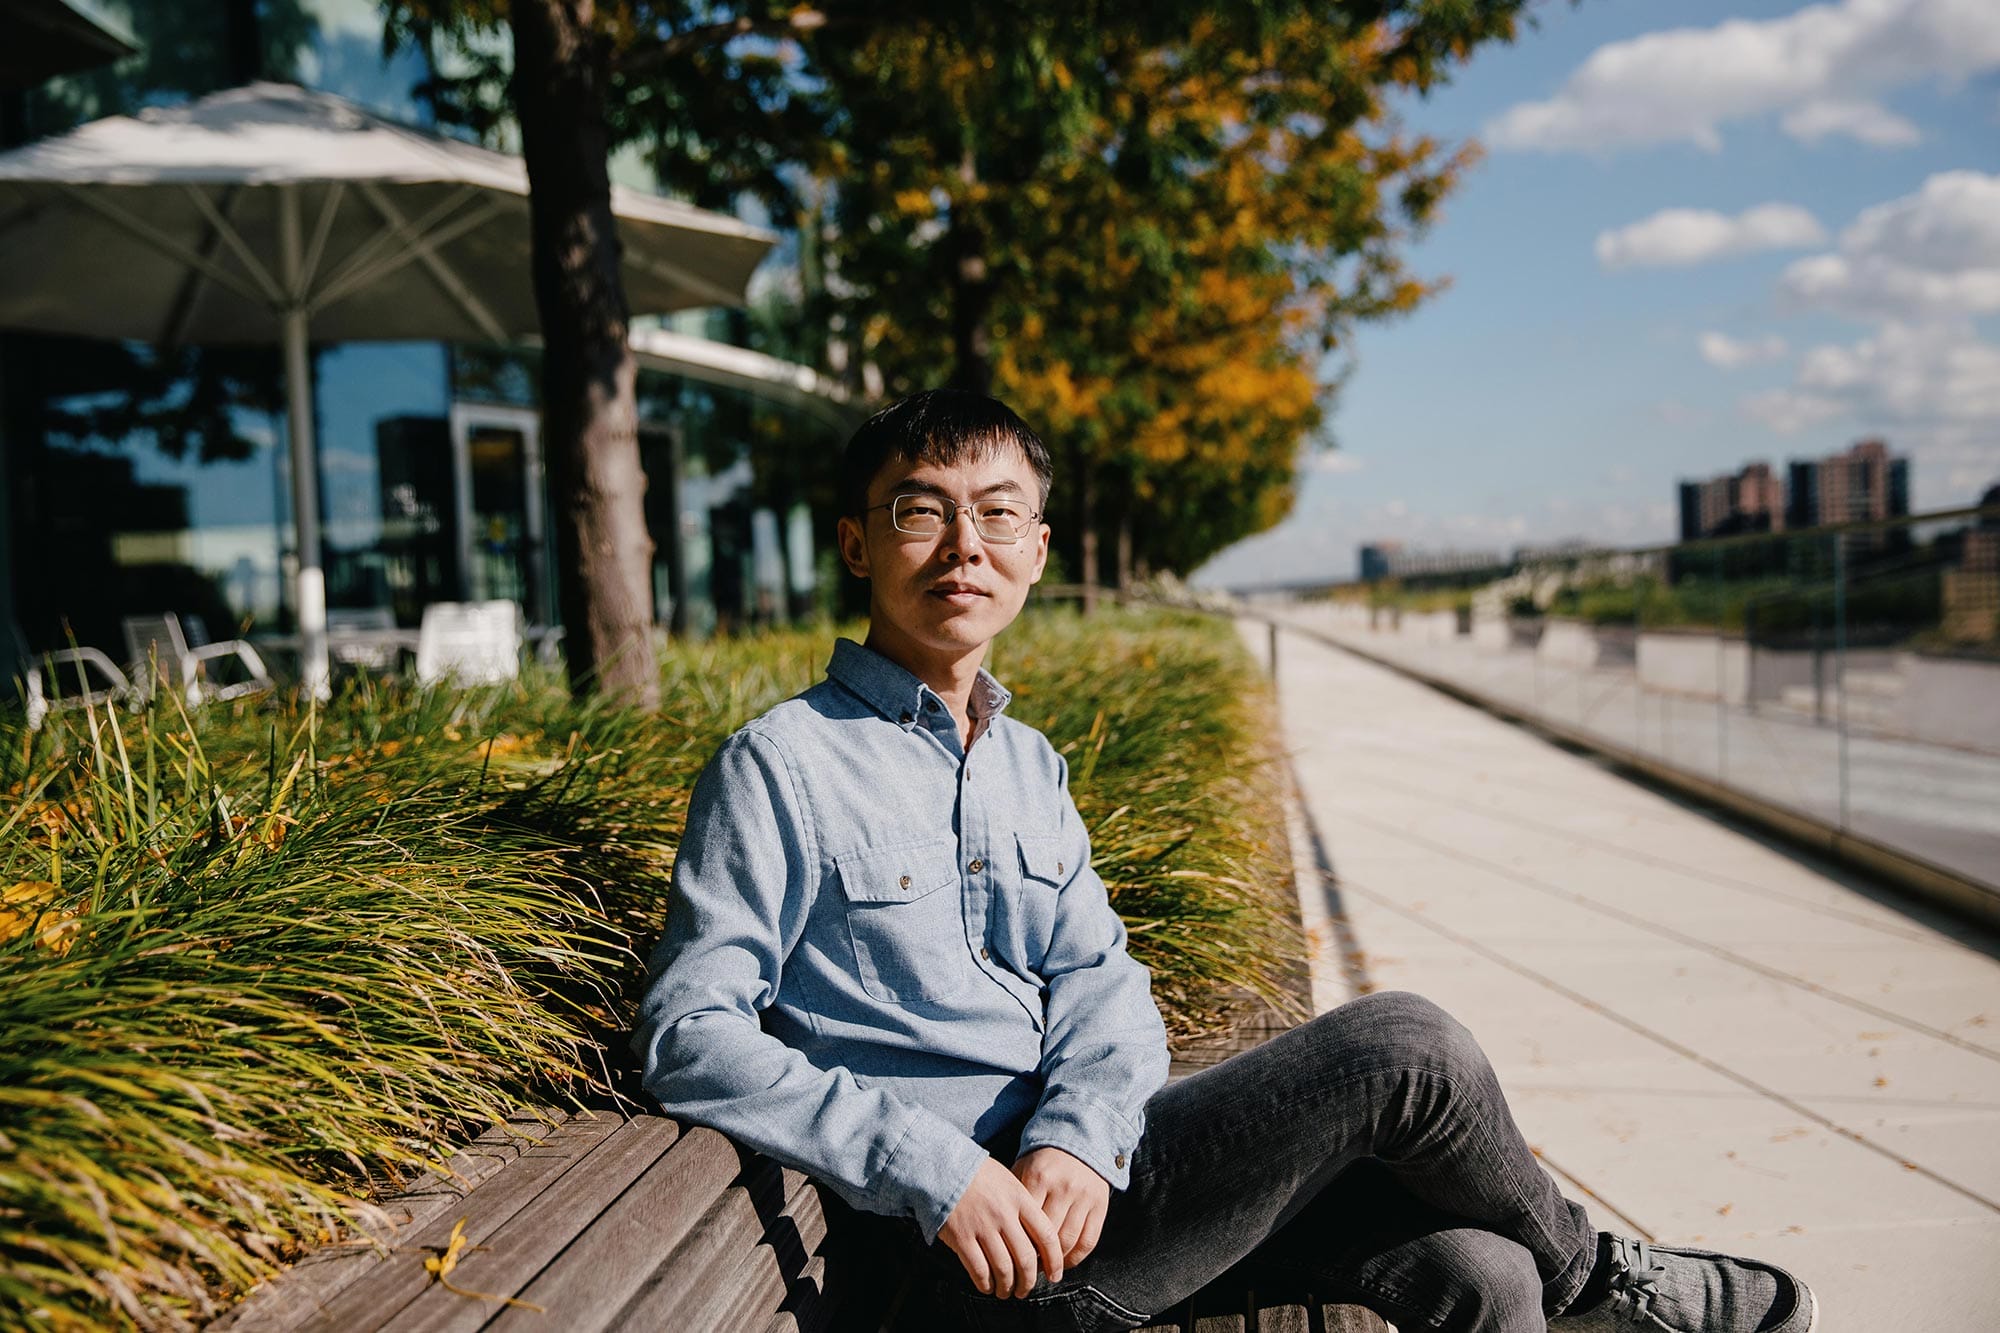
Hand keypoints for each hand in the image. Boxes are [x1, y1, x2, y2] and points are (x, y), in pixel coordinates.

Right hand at [938, 1157, 1063, 1298]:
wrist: (945, 1167)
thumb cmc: (980, 1175)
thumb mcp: (1009, 1182)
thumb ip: (1024, 1208)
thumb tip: (1038, 1243)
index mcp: (1020, 1199)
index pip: (1047, 1236)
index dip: (1054, 1261)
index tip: (1055, 1274)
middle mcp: (1004, 1215)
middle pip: (1026, 1258)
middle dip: (1028, 1281)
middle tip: (1025, 1289)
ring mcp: (982, 1227)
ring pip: (1003, 1268)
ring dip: (1007, 1286)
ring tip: (1006, 1292)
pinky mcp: (961, 1237)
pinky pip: (979, 1269)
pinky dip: (985, 1283)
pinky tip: (987, 1286)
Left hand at [1012, 1146, 1110, 1269]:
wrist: (1079, 1142)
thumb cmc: (1044, 1163)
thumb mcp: (1023, 1169)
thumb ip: (1013, 1197)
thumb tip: (1001, 1233)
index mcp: (1038, 1177)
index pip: (1025, 1221)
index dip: (1018, 1243)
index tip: (1010, 1256)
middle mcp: (1063, 1187)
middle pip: (1046, 1235)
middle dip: (1035, 1257)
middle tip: (1026, 1268)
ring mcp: (1083, 1197)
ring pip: (1068, 1241)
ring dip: (1055, 1262)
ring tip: (1044, 1270)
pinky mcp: (1100, 1205)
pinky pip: (1088, 1241)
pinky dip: (1076, 1258)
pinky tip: (1064, 1263)